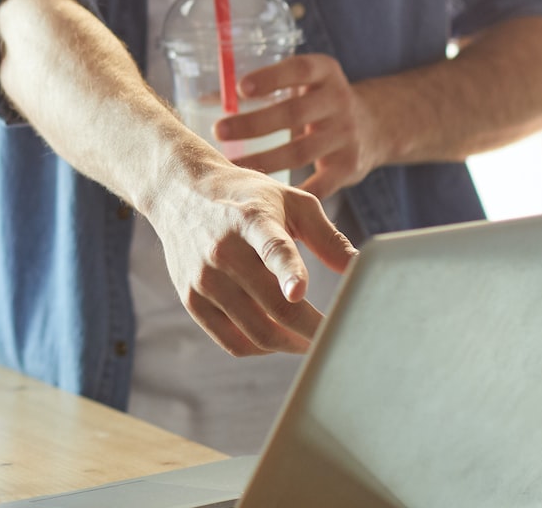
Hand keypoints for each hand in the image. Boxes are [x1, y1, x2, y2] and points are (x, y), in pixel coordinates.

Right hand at [147, 161, 357, 356]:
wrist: (179, 192)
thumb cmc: (247, 198)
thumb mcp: (290, 202)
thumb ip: (327, 237)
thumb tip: (362, 270)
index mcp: (251, 219)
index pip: (271, 248)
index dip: (288, 271)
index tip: (300, 291)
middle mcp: (223, 250)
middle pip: (275, 306)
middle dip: (315, 331)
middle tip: (341, 340)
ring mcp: (203, 278)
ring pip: (257, 333)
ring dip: (293, 345)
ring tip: (313, 342)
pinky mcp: (190, 298)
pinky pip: (233, 342)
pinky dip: (262, 349)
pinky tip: (279, 339)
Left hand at [218, 53, 383, 198]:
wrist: (375, 126)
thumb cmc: (317, 101)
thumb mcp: (301, 83)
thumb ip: (261, 89)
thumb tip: (203, 98)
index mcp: (325, 73)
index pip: (299, 70)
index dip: (271, 78)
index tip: (240, 88)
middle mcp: (338, 101)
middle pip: (294, 113)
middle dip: (254, 124)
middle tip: (219, 131)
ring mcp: (346, 136)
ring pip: (301, 151)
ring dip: (263, 160)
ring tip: (232, 165)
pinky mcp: (350, 167)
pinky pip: (319, 183)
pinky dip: (292, 190)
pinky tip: (265, 195)